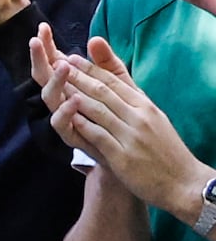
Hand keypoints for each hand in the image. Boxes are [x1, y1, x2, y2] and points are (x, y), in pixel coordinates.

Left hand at [41, 33, 211, 218]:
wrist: (184, 182)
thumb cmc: (166, 151)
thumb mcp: (155, 119)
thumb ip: (133, 102)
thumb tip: (117, 84)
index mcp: (146, 106)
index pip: (115, 82)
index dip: (91, 69)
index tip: (72, 57)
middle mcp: (139, 116)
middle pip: (103, 92)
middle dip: (78, 76)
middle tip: (57, 63)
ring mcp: (131, 135)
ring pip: (98, 109)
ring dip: (75, 95)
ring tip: (57, 84)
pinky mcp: (123, 156)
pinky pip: (99, 135)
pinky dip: (83, 124)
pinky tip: (68, 116)